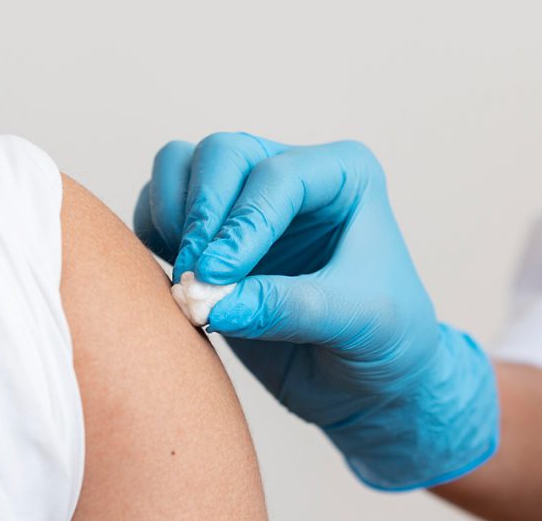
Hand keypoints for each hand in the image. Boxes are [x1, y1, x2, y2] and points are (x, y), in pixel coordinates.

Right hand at [134, 132, 497, 489]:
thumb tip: (213, 302)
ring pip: (180, 167)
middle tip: (197, 278)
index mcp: (343, 175)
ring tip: (187, 278)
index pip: (277, 176)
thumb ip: (287, 307)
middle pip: (221, 155)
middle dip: (202, 215)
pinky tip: (177, 280)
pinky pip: (160, 208)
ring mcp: (247, 200)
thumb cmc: (387, 343)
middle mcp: (291, 175)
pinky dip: (154, 235)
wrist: (371, 386)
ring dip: (171, 218)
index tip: (219, 277)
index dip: (242, 223)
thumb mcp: (356, 323)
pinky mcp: (212, 235)